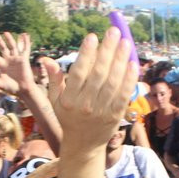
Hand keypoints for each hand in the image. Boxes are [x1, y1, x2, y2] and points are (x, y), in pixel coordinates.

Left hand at [0, 32, 36, 96]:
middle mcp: (9, 60)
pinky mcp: (24, 59)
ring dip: (9, 39)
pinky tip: (25, 35)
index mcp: (2, 65)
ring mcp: (16, 59)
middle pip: (3, 48)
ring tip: (5, 32)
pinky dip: (26, 42)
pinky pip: (25, 49)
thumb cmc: (12, 88)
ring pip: (12, 46)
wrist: (23, 90)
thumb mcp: (0, 84)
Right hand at [52, 28, 135, 148]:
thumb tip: (46, 60)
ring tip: (125, 42)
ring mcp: (102, 111)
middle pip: (99, 73)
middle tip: (113, 32)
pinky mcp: (115, 115)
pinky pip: (124, 94)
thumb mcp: (55, 101)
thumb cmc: (68, 118)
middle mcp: (85, 105)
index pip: (79, 72)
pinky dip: (129, 78)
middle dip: (107, 50)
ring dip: (120, 60)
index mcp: (69, 99)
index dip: (86, 53)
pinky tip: (132, 63)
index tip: (92, 37)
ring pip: (113, 81)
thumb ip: (54, 79)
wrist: (83, 145)